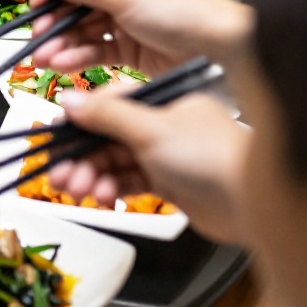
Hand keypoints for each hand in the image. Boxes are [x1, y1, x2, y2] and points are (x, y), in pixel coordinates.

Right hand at [29, 0, 251, 73]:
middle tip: (37, 37)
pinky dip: (79, 58)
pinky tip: (65, 64)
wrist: (222, 51)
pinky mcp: (133, 51)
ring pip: (86, 32)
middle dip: (55, 23)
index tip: (35, 5)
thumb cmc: (189, 14)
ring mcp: (130, 23)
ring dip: (63, 44)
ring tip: (46, 58)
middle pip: (79, 6)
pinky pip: (98, 52)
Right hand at [48, 90, 246, 243]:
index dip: (79, 123)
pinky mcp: (168, 182)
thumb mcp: (152, 130)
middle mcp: (163, 125)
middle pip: (107, 138)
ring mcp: (165, 155)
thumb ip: (107, 116)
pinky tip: (102, 197)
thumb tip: (69, 101)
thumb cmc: (214, 158)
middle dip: (80, 157)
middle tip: (59, 174)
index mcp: (163, 101)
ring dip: (92, 176)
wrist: (251, 205)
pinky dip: (112, 189)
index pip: (109, 106)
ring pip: (115, 162)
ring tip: (78, 189)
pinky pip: (129, 182)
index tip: (55, 137)